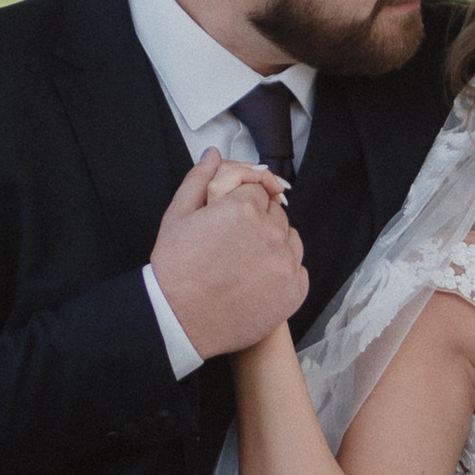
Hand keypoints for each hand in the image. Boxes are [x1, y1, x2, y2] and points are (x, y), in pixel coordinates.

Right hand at [150, 153, 307, 360]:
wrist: (179, 321)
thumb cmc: (176, 269)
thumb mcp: (178, 215)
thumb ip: (200, 179)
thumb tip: (214, 154)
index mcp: (244, 209)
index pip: (258, 190)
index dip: (241, 204)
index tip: (228, 222)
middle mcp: (271, 234)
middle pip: (276, 213)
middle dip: (258, 221)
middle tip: (233, 243)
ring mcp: (286, 264)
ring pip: (290, 239)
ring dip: (274, 244)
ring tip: (245, 262)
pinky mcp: (294, 292)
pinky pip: (298, 269)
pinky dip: (283, 272)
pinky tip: (257, 280)